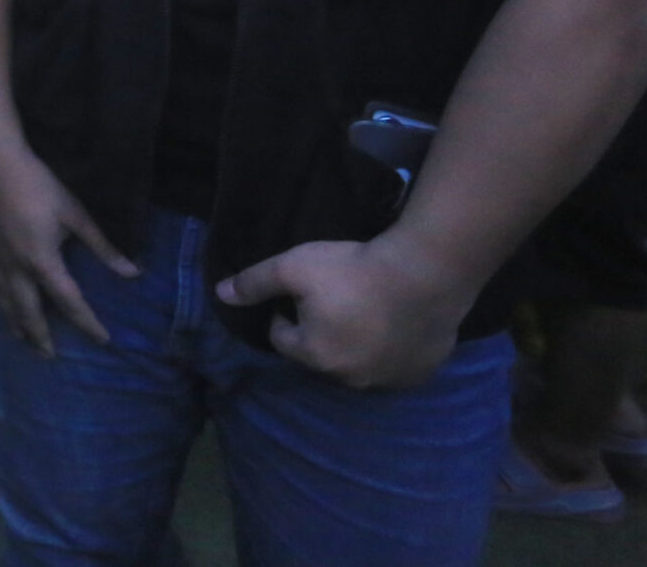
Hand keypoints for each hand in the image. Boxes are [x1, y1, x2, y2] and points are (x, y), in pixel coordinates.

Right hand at [0, 144, 137, 354]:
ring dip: (14, 325)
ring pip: (3, 302)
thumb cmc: (39, 186)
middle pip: (29, 312)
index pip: (69, 302)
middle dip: (41, 337)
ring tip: (22, 340)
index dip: (87, 323)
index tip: (103, 340)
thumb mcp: (75, 214)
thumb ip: (102, 246)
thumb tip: (131, 273)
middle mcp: (16, 270)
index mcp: (43, 263)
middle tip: (50, 356)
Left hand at [215, 238, 470, 389]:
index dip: (284, 314)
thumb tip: (221, 294)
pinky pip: (393, 365)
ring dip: (354, 343)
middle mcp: (349, 379)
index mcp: (315, 356)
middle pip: (319, 355)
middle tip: (333, 300)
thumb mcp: (293, 267)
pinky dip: (388, 350)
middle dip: (318, 332)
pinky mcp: (419, 374)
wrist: (425, 273)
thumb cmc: (352, 269)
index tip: (299, 294)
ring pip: (357, 363)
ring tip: (364, 310)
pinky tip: (394, 322)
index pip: (282, 339)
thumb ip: (255, 283)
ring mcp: (388, 380)